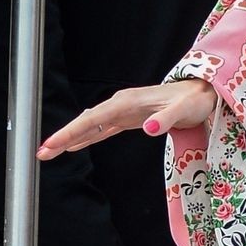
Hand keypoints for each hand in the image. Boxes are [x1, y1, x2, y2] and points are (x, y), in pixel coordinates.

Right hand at [38, 79, 215, 160]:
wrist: (204, 92)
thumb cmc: (195, 100)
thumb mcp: (185, 110)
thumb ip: (166, 119)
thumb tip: (148, 130)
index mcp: (128, 102)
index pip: (93, 119)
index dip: (71, 132)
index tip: (52, 144)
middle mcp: (121, 105)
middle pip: (85, 122)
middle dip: (62, 137)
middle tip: (41, 153)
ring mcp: (124, 111)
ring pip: (91, 126)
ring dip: (70, 138)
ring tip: (49, 152)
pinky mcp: (129, 119)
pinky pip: (102, 130)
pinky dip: (87, 138)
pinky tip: (74, 146)